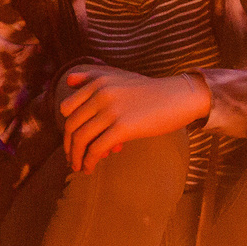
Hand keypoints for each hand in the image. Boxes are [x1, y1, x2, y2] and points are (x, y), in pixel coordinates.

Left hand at [59, 64, 209, 172]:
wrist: (179, 97)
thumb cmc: (151, 90)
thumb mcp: (120, 76)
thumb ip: (93, 76)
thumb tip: (68, 80)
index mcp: (98, 82)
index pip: (67, 108)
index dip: (67, 126)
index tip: (72, 139)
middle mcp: (101, 94)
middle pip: (72, 126)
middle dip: (69, 146)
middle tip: (73, 158)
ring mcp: (111, 111)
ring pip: (81, 139)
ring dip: (77, 157)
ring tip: (80, 167)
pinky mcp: (123, 127)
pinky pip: (96, 149)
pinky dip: (90, 162)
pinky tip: (91, 169)